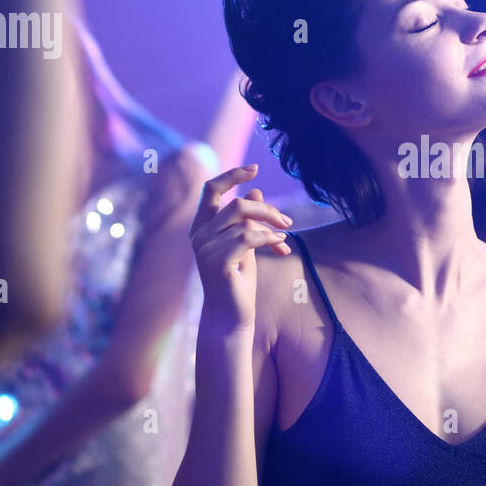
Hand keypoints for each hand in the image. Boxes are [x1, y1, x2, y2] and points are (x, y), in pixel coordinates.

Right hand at [189, 165, 292, 329]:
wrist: (232, 316)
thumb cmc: (238, 280)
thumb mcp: (244, 244)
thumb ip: (246, 220)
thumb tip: (255, 192)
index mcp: (201, 227)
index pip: (210, 189)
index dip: (232, 175)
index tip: (255, 168)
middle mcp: (198, 235)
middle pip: (236, 205)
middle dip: (267, 210)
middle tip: (287, 222)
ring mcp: (205, 250)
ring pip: (245, 222)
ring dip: (272, 228)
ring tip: (284, 238)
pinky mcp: (218, 263)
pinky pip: (248, 238)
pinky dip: (269, 239)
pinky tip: (281, 245)